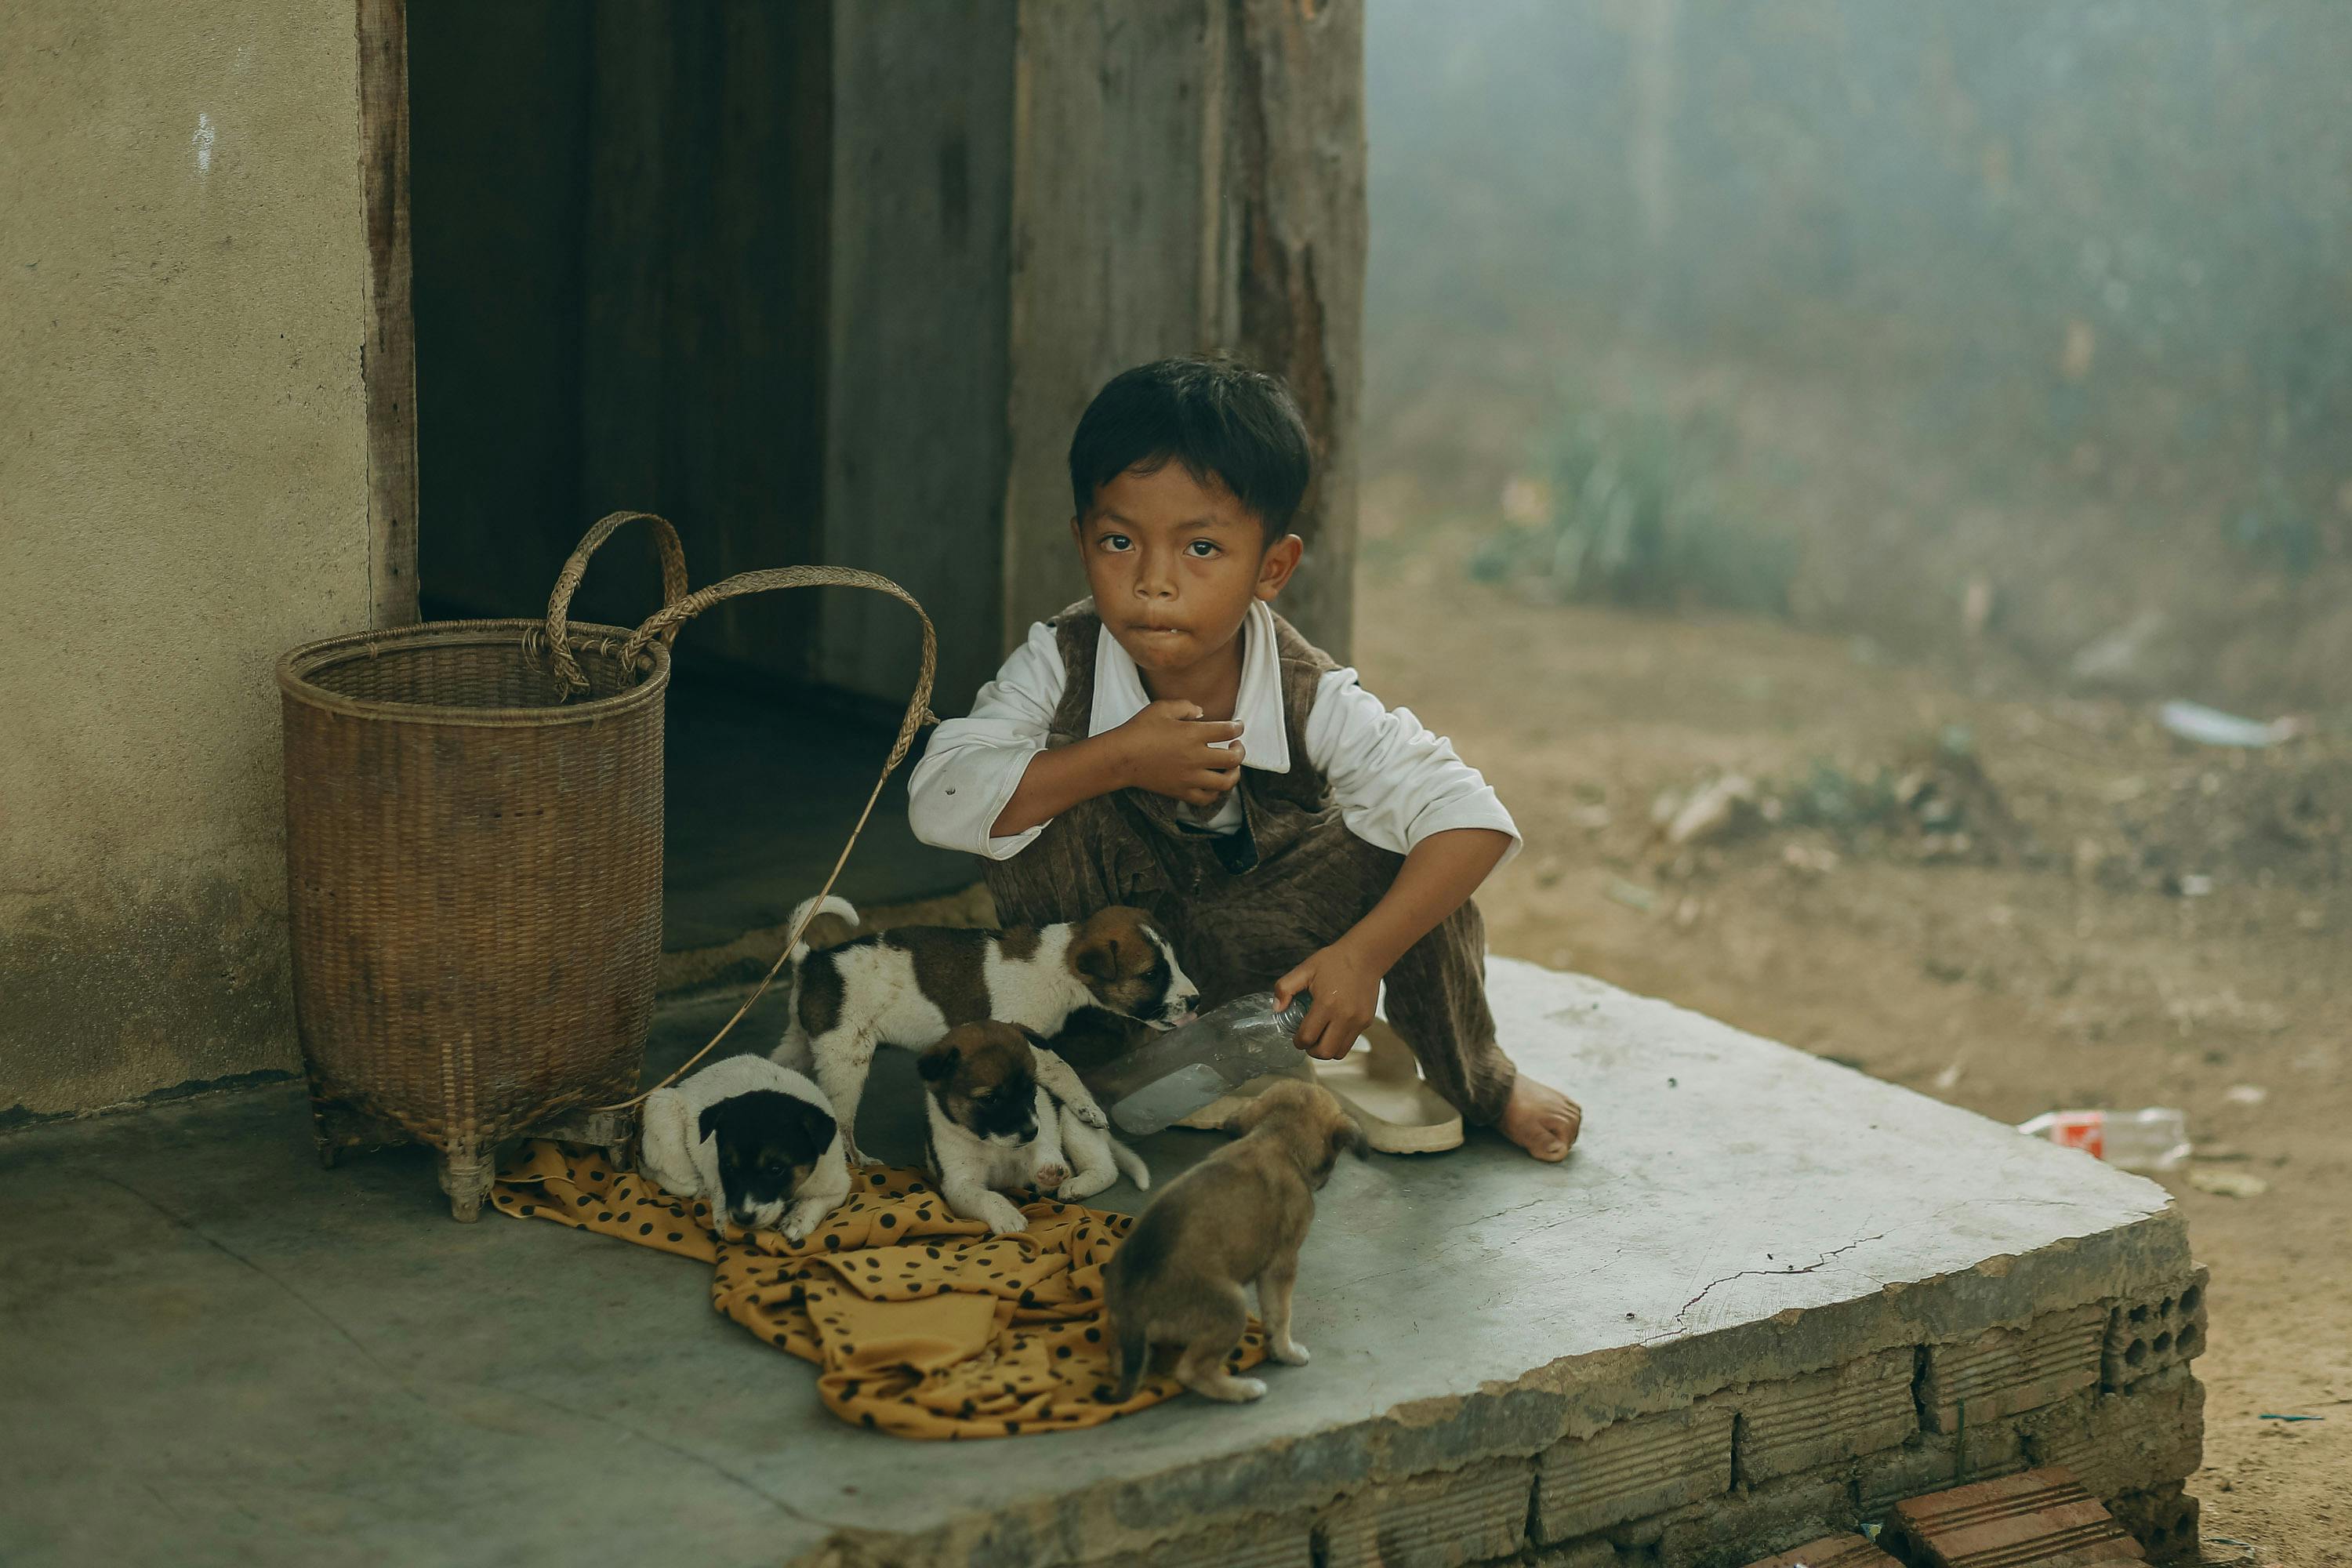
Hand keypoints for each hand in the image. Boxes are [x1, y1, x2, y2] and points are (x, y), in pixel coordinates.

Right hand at [1108, 699, 1244, 806]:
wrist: (1121, 758)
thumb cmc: (1139, 730)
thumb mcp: (1162, 708)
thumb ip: (1186, 707)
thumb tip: (1202, 713)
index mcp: (1193, 734)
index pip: (1228, 731)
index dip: (1238, 727)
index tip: (1237, 725)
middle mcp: (1196, 758)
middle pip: (1233, 759)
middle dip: (1240, 750)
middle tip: (1236, 745)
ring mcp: (1189, 778)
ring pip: (1225, 782)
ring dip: (1234, 774)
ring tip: (1231, 767)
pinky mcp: (1181, 791)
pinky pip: (1207, 798)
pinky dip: (1215, 792)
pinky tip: (1214, 784)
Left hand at [1274, 941, 1382, 1060]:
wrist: (1365, 956)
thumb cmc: (1334, 961)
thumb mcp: (1305, 969)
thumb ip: (1285, 988)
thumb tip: (1277, 1009)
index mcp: (1326, 1003)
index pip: (1307, 1037)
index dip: (1297, 1041)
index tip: (1296, 1037)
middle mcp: (1344, 1016)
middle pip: (1324, 1052)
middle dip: (1311, 1050)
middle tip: (1307, 1040)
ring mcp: (1358, 1021)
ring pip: (1339, 1053)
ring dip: (1326, 1049)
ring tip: (1320, 1037)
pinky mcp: (1366, 1021)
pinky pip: (1350, 1042)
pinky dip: (1339, 1042)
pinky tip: (1332, 1028)